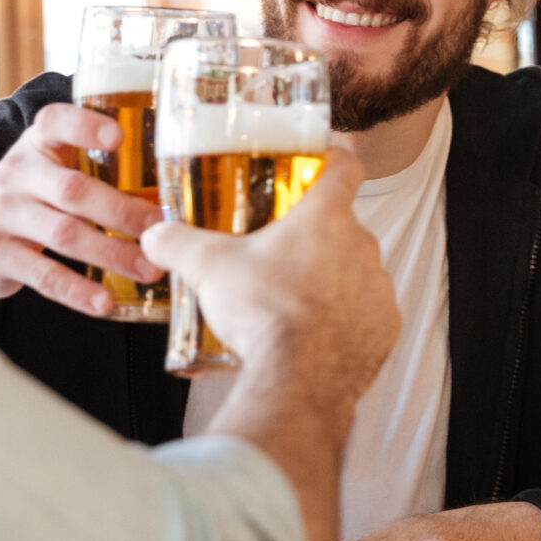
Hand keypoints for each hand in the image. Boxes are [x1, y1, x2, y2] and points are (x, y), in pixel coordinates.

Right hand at [0, 104, 159, 315]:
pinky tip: (105, 303)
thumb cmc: (25, 202)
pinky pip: (42, 275)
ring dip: (112, 254)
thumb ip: (90, 173)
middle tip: (163, 231)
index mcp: (35, 146)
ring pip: (64, 234)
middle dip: (123, 211)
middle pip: (73, 190)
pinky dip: (77, 291)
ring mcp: (0, 215)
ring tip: (150, 270)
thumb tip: (168, 198)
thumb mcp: (46, 174)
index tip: (120, 137)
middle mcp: (15, 175)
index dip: (86, 126)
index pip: (55, 123)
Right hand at [144, 150, 399, 540]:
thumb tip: (154, 235)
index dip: (333, 159)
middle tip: (281, 255)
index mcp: (326, 217)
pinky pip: (369, 313)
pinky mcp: (386, 328)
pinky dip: (347, 319)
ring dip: (332, 280)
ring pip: (357, 271)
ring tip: (295, 301)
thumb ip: (177, 243)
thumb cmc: (263, 314)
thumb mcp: (209, 268)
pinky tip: (316, 333)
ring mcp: (379, 288)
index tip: (321, 164)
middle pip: (344, 226)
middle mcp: (363, 245)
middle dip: (315, 238)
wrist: (298, 381)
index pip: (345, 166)